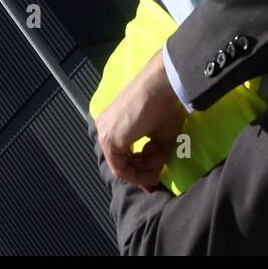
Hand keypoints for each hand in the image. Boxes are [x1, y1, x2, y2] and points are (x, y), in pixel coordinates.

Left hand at [95, 51, 187, 190]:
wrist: (161, 86)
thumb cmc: (163, 106)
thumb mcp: (160, 138)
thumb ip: (153, 158)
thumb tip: (151, 181)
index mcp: (113, 125)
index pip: (122, 156)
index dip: (140, 171)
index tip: (155, 177)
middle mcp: (104, 129)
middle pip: (121, 163)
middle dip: (144, 170)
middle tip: (159, 171)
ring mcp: (104, 134)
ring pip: (121, 167)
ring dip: (145, 170)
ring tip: (161, 158)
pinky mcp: (109, 139)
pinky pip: (120, 168)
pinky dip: (138, 173)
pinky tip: (153, 169)